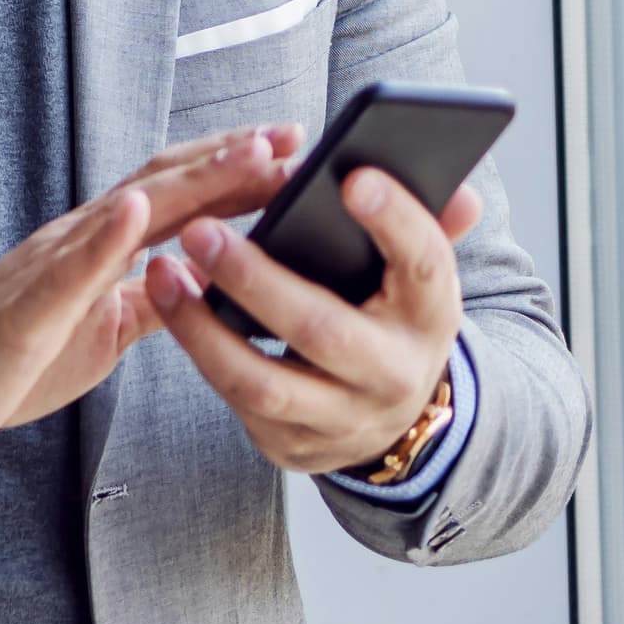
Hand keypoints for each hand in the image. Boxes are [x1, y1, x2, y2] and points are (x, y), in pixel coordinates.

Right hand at [0, 127, 300, 455]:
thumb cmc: (19, 357)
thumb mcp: (109, 326)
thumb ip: (158, 297)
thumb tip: (212, 276)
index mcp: (100, 245)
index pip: (175, 192)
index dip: (232, 167)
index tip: (290, 144)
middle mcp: (77, 240)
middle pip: (162, 185)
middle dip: (229, 160)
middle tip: (291, 137)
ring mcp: (50, 270)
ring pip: (126, 214)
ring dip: (189, 183)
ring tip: (244, 156)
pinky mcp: (27, 314)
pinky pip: (67, 273)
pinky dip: (104, 238)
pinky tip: (134, 211)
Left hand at [146, 166, 483, 473]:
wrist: (388, 418)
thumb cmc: (390, 317)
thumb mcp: (418, 278)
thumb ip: (429, 226)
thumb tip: (461, 190)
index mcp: (431, 316)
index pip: (424, 265)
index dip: (395, 221)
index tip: (352, 178)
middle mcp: (393, 375)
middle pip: (324, 330)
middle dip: (256, 281)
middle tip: (200, 229)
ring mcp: (342, 419)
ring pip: (263, 382)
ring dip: (202, 327)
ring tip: (163, 271)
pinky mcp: (294, 445)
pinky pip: (237, 402)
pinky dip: (199, 352)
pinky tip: (171, 306)